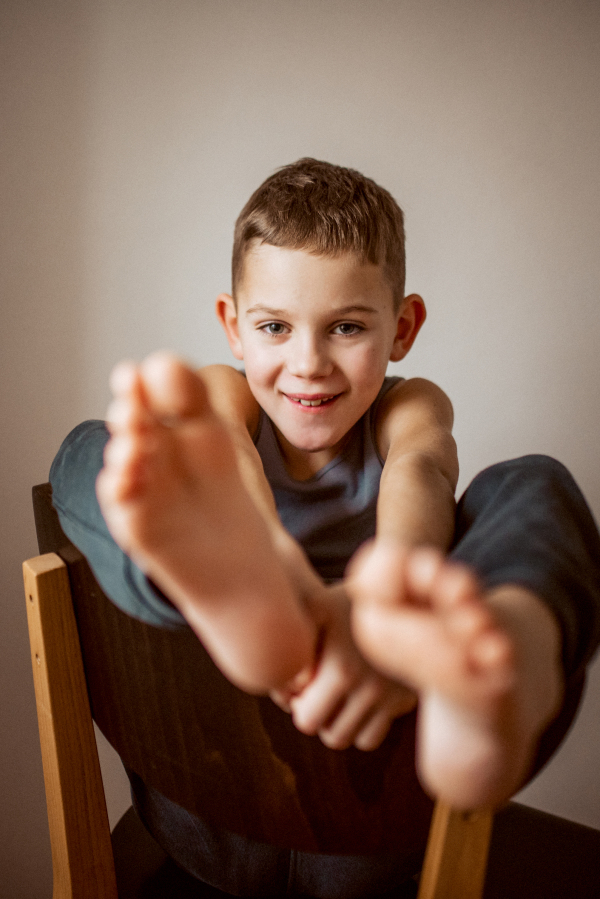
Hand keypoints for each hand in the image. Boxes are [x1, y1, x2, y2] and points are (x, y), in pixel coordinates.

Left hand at [271, 583, 415, 749]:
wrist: (396, 592)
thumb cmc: (343, 602)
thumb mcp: (315, 608)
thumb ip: (294, 648)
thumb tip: (290, 689)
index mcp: (342, 669)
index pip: (307, 720)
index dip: (295, 705)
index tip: (298, 685)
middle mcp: (370, 689)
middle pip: (331, 735)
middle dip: (317, 717)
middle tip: (313, 692)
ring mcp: (391, 697)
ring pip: (355, 740)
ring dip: (339, 723)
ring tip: (333, 693)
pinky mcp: (405, 700)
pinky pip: (374, 735)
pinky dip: (362, 724)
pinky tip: (354, 697)